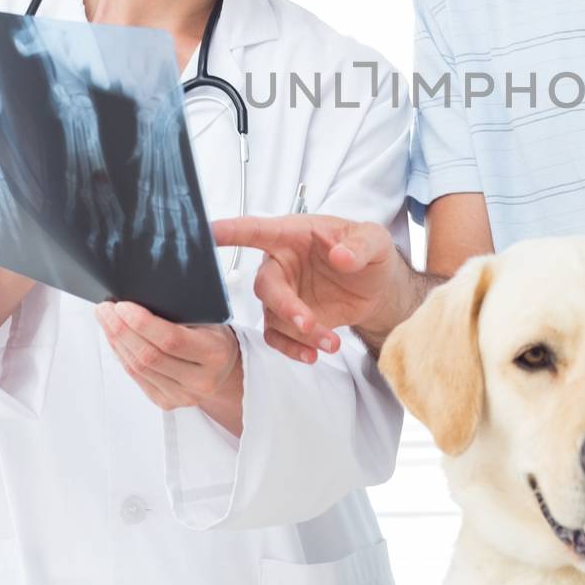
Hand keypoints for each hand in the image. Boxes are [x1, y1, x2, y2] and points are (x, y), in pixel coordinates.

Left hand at [94, 301, 242, 435]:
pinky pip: (136, 377)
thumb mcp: (210, 319)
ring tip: (106, 320)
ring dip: (116, 341)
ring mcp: (183, 395)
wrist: (225, 369)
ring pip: (138, 368)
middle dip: (121, 330)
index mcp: (215, 354)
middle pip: (149, 356)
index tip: (122, 306)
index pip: (171, 340)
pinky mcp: (167, 402)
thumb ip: (182, 313)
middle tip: (106, 309)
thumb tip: (140, 299)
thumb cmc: (214, 337)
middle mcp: (201, 380)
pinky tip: (115, 340)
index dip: (142, 323)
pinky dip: (121, 355)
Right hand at [211, 214, 407, 363]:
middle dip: (285, 307)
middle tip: (309, 323)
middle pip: (265, 285)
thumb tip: (341, 256)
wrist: (377, 286)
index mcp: (293, 234)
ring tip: (332, 343)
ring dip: (300, 334)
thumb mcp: (374, 240)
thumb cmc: (367, 251)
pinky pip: (277, 337)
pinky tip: (313, 354)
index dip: (230, 231)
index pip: (255, 229)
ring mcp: (282, 293)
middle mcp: (280, 263)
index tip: (207, 232)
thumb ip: (359, 245)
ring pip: (274, 317)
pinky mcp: (288, 319)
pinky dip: (293, 349)